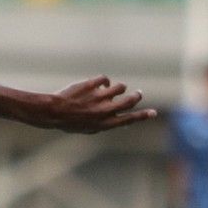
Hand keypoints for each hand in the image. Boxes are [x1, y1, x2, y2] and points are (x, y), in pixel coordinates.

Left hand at [32, 76, 157, 133]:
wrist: (53, 112)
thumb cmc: (71, 122)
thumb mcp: (90, 128)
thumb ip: (106, 122)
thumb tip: (121, 117)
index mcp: (105, 123)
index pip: (129, 119)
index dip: (142, 116)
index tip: (153, 112)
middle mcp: (104, 110)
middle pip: (129, 101)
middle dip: (136, 96)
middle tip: (138, 93)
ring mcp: (98, 97)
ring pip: (120, 87)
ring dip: (119, 87)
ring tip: (112, 89)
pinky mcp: (92, 84)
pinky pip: (105, 79)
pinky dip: (104, 81)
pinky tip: (100, 84)